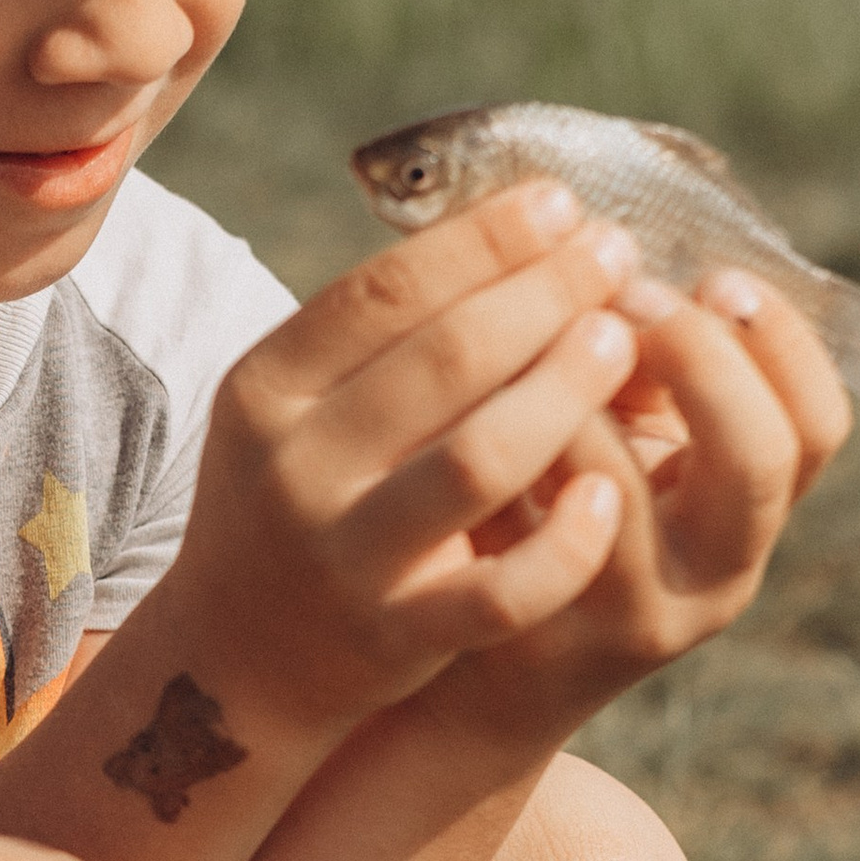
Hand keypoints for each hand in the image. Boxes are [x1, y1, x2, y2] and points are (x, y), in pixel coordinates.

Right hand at [173, 181, 651, 735]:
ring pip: (479, 461)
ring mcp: (347, 558)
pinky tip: (609, 495)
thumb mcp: (292, 403)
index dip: (485, 239)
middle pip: (446, 359)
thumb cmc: (296, 493)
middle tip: (615, 256)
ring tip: (622, 340)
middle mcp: (296, 468)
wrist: (236, 655)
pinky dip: (563, 545)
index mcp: (265, 389)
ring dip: (564, 391)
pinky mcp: (398, 637)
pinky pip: (501, 592)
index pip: (385, 288)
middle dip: (546, 294)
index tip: (560, 205)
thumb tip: (520, 227)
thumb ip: (376, 330)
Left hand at [442, 267, 852, 739]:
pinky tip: (472, 403)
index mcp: (748, 509)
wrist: (473, 673)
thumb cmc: (547, 514)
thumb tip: (614, 238)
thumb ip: (640, 366)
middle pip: (759, 454)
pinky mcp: (545, 634)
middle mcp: (718, 571)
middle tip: (626, 296)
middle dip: (697, 355)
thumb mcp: (615, 438)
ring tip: (536, 328)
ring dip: (577, 387)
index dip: (780, 340)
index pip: (818, 425)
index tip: (715, 275)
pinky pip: (531, 529)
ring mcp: (636, 611)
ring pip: (623, 484)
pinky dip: (506, 451)